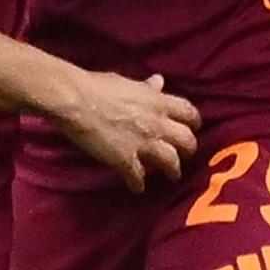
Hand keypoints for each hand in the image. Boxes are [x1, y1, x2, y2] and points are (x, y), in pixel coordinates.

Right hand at [56, 70, 200, 191]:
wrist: (75, 100)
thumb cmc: (97, 86)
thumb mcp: (128, 83)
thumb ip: (146, 88)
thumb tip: (158, 82)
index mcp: (158, 102)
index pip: (189, 113)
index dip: (193, 123)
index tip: (192, 129)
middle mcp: (157, 123)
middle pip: (187, 141)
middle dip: (189, 150)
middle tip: (185, 156)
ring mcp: (143, 143)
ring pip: (171, 161)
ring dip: (173, 171)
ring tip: (172, 176)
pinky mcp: (125, 159)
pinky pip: (138, 177)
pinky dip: (138, 184)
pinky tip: (137, 187)